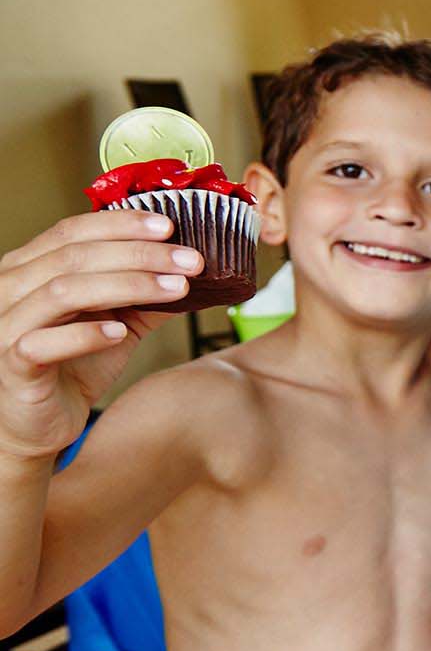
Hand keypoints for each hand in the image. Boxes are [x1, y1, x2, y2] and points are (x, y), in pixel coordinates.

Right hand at [0, 212, 192, 460]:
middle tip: (191, 260)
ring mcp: (4, 326)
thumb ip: (144, 298)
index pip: (71, 231)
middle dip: (140, 254)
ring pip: (62, 291)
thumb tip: (192, 272)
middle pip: (74, 256)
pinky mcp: (10, 366)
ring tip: (176, 288)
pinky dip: (84, 334)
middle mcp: (8, 289)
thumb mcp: (115, 324)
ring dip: (127, 286)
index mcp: (27, 269)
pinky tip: (120, 332)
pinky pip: (42, 343)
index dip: (121, 224)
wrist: (36, 426)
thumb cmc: (71, 368)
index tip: (171, 226)